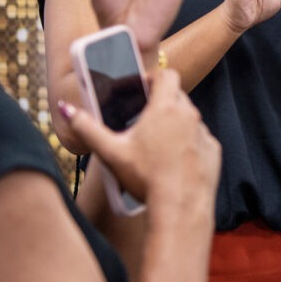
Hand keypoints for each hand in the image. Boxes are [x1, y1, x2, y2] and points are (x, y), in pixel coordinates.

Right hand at [59, 68, 219, 209]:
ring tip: (156, 144)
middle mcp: (190, 114)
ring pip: (189, 118)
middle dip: (161, 101)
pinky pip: (199, 139)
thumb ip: (87, 128)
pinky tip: (173, 161)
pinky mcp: (213, 150)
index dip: (153, 77)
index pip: (166, 75)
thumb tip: (67, 110)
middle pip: (177, 95)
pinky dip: (188, 144)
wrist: (180, 207)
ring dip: (175, 124)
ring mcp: (204, 133)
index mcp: (166, 107)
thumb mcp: (110, 152)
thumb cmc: (145, 178)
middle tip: (143, 118)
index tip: (142, 88)